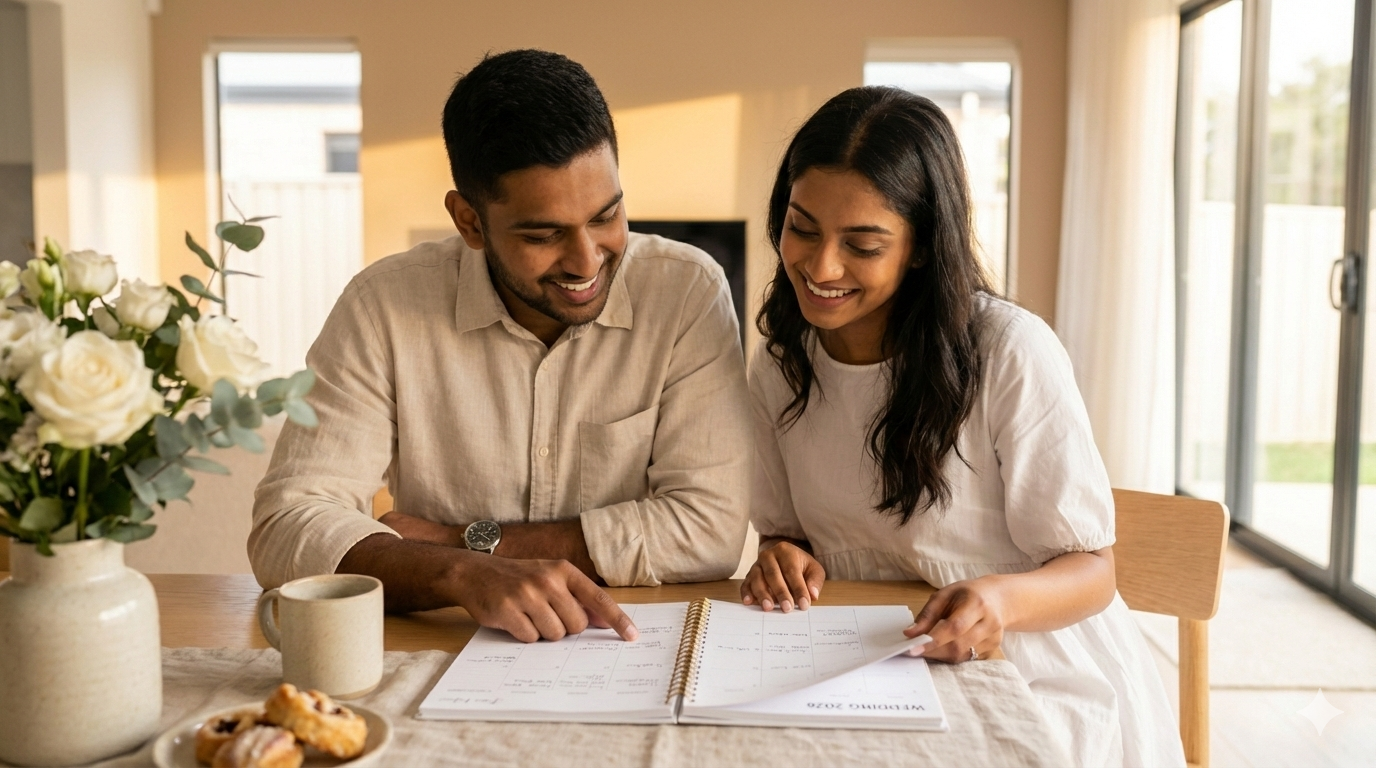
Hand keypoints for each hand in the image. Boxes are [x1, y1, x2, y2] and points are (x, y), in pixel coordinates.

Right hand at [452, 556, 637, 643]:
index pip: (599, 598)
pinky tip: (515, 620)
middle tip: (548, 616)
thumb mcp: (550, 578)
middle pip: (576, 625)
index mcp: (564, 571)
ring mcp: (526, 595)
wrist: (475, 573)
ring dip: (544, 632)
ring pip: (554, 634)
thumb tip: (604, 621)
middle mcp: (547, 581)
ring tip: (530, 616)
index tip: (632, 636)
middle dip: (566, 628)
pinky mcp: (507, 611)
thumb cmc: (519, 578)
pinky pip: (530, 638)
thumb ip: (577, 597)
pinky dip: (525, 635)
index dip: (618, 620)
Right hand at [740, 540, 824, 611]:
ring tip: (768, 607)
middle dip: (780, 592)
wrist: (784, 560)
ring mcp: (756, 565)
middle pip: (773, 574)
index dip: (798, 588)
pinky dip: (746, 593)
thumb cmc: (800, 566)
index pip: (792, 570)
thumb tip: (812, 594)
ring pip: (757, 579)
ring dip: (762, 594)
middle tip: (787, 608)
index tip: (804, 604)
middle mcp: (768, 556)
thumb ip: (815, 581)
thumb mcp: (813, 569)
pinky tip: (748, 602)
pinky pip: (745, 584)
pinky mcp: (748, 576)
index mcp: (785, 551)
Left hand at [903, 577, 1004, 662]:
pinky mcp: (992, 650)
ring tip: (927, 646)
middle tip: (913, 649)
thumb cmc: (967, 594)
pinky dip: (950, 656)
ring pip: (961, 656)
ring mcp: (994, 639)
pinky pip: (966, 659)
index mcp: (977, 604)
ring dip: (939, 655)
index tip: (913, 648)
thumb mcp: (944, 595)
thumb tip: (910, 634)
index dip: (933, 640)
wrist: (998, 599)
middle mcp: (989, 623)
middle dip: (932, 650)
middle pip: (958, 645)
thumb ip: (927, 615)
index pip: (954, 627)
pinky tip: (943, 647)